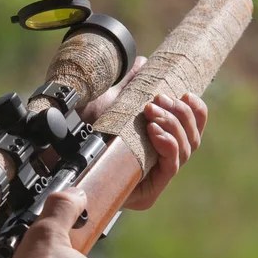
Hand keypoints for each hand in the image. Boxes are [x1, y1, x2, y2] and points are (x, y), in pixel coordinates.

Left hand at [78, 56, 208, 210]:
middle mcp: (160, 162)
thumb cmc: (85, 126)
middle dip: (180, 115)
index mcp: (159, 143)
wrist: (61, 149)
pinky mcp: (148, 193)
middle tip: (157, 101)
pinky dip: (168, 145)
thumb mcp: (112, 99)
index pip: (193, 129)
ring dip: (173, 126)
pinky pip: (171, 167)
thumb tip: (146, 63)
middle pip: (193, 139)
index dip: (196, 111)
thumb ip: (132, 82)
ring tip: (151, 113)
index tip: (185, 94)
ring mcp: (155, 179)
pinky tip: (155, 132)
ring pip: (185, 151)